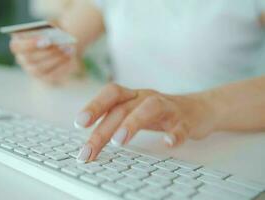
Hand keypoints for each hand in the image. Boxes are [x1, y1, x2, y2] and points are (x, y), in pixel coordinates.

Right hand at [9, 33, 82, 83]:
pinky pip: (52, 76)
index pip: (16, 46)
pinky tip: (70, 58)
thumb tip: (53, 36)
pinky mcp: (45, 78)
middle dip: (47, 51)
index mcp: (18, 44)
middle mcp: (22, 59)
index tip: (45, 39)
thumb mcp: (51, 27)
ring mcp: (32, 71)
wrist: (61, 43)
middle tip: (60, 44)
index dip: (29, 43)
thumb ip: (49, 29)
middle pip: (30, 58)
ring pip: (40, 68)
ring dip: (55, 59)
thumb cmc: (52, 32)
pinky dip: (61, 66)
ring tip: (68, 50)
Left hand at [74, 83, 216, 162]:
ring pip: (150, 108)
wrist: (199, 109)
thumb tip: (89, 141)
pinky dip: (175, 134)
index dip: (94, 105)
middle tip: (89, 150)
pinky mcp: (186, 121)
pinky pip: (181, 126)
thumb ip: (114, 121)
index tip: (80, 123)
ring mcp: (168, 107)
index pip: (111, 94)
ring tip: (119, 142)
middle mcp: (147, 98)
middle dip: (103, 129)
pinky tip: (168, 143)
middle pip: (123, 108)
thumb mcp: (134, 112)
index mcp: (133, 96)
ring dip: (132, 123)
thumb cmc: (159, 113)